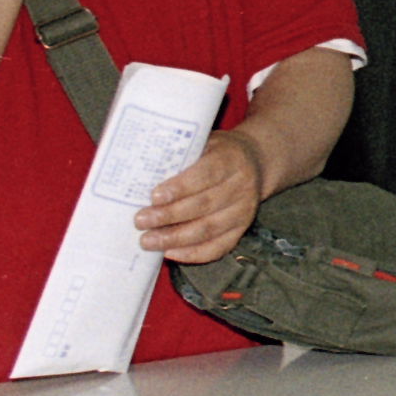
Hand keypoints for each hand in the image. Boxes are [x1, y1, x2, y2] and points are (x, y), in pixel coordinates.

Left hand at [139, 127, 267, 265]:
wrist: (255, 162)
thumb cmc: (217, 153)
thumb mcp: (204, 143)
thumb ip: (181, 155)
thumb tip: (140, 173)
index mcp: (231, 159)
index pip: (206, 174)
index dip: (180, 187)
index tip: (154, 196)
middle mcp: (241, 186)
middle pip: (204, 205)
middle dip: (169, 216)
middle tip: (140, 220)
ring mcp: (244, 211)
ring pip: (208, 229)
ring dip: (175, 238)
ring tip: (148, 240)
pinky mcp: (242, 230)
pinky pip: (218, 247)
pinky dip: (192, 253)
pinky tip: (170, 252)